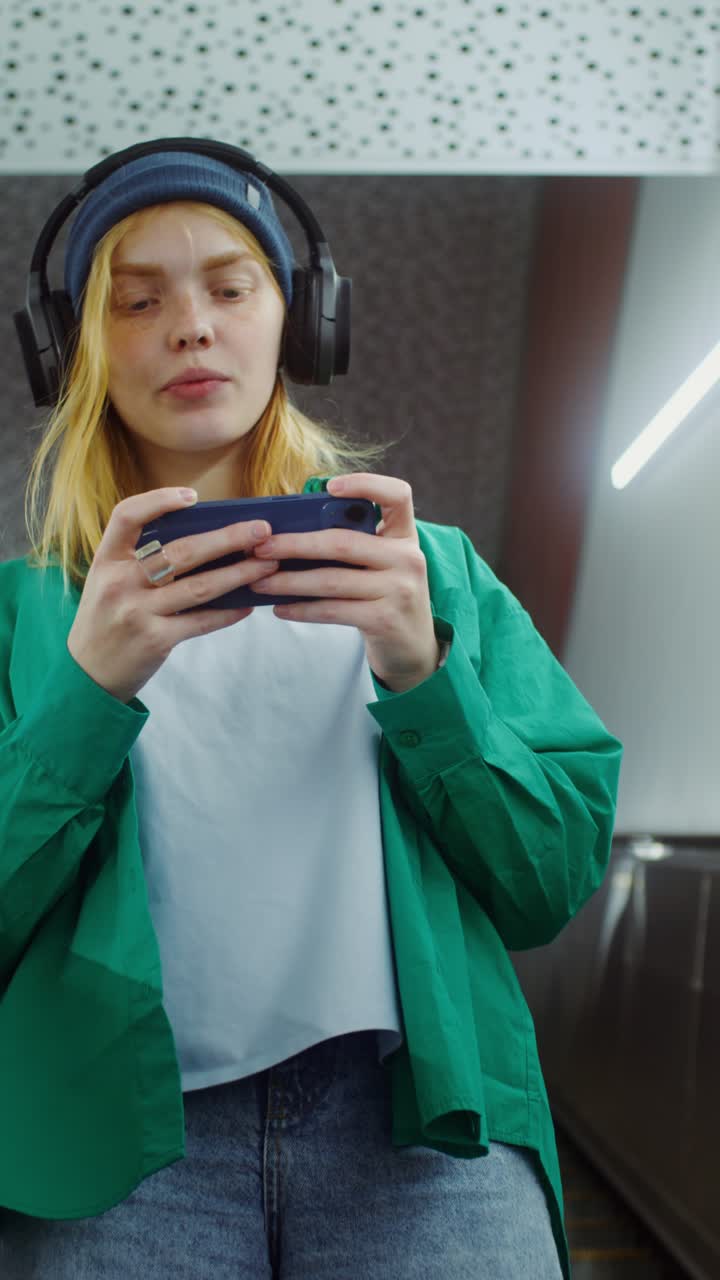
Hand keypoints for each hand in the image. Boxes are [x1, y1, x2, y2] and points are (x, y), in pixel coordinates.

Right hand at [66, 489, 279, 703]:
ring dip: (239, 574)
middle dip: (227, 538)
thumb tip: (205, 539)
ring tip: (268, 564)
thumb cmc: (108, 618)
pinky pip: (201, 621)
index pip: (126, 516)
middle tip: (262, 529)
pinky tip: (248, 604)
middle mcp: (120, 583)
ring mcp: (137, 612)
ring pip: (199, 586)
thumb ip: (140, 560)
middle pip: (181, 551)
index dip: (159, 500)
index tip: (193, 496)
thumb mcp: (108, 582)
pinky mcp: (155, 640)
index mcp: (106, 561)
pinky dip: (228, 612)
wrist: (88, 674)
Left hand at [250, 473, 440, 691]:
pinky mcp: (385, 620)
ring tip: (259, 580)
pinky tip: (280, 608)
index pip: (397, 495)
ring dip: (289, 581)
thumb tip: (290, 531)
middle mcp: (408, 559)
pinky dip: (302, 609)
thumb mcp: (381, 563)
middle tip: (260, 547)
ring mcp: (399, 590)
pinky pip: (333, 610)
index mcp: (404, 535)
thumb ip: (353, 543)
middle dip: (295, 544)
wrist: (413, 646)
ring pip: (331, 580)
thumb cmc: (384, 596)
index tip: (330, 486)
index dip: (365, 484)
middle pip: (343, 542)